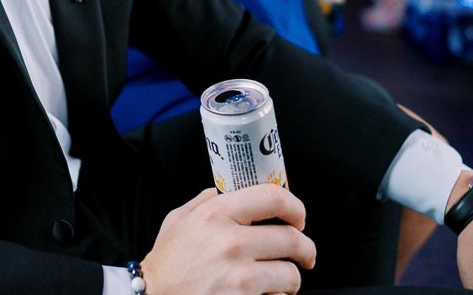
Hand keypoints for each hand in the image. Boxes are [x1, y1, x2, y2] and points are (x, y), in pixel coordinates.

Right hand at [141, 186, 314, 294]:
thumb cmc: (168, 263)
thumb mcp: (179, 220)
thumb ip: (206, 201)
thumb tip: (232, 191)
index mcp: (215, 214)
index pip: (273, 198)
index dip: (295, 207)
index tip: (299, 218)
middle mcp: (229, 243)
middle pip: (292, 240)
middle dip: (305, 249)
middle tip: (304, 255)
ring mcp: (238, 277)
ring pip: (290, 275)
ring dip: (290, 279)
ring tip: (277, 280)